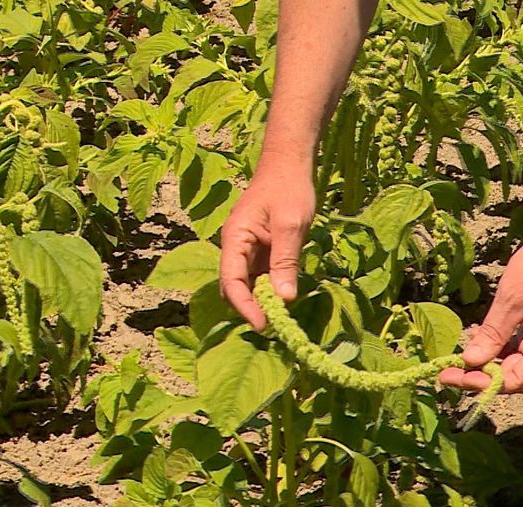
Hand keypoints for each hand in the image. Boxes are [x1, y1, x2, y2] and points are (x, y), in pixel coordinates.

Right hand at [219, 164, 315, 330]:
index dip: (245, 306)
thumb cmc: (288, 188)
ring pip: (249, 285)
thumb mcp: (291, 225)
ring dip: (262, 301)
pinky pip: (262, 277)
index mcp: (234, 239)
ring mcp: (248, 251)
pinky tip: (286, 298)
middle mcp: (236, 248)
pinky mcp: (262, 251)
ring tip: (283, 318)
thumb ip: (285, 261)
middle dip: (251, 308)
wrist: (289, 164)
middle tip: (276, 327)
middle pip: (235, 287)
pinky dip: (272, 290)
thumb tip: (284, 299)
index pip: (231, 281)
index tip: (263, 325)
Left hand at [439, 230, 522, 393]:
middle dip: (479, 375)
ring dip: (484, 363)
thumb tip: (471, 362)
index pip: (518, 380)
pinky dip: (493, 346)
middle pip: (513, 375)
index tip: (456, 378)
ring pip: (511, 362)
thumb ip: (492, 334)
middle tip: (446, 373)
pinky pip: (513, 346)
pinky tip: (474, 339)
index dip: (486, 383)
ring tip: (454, 362)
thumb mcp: (511, 300)